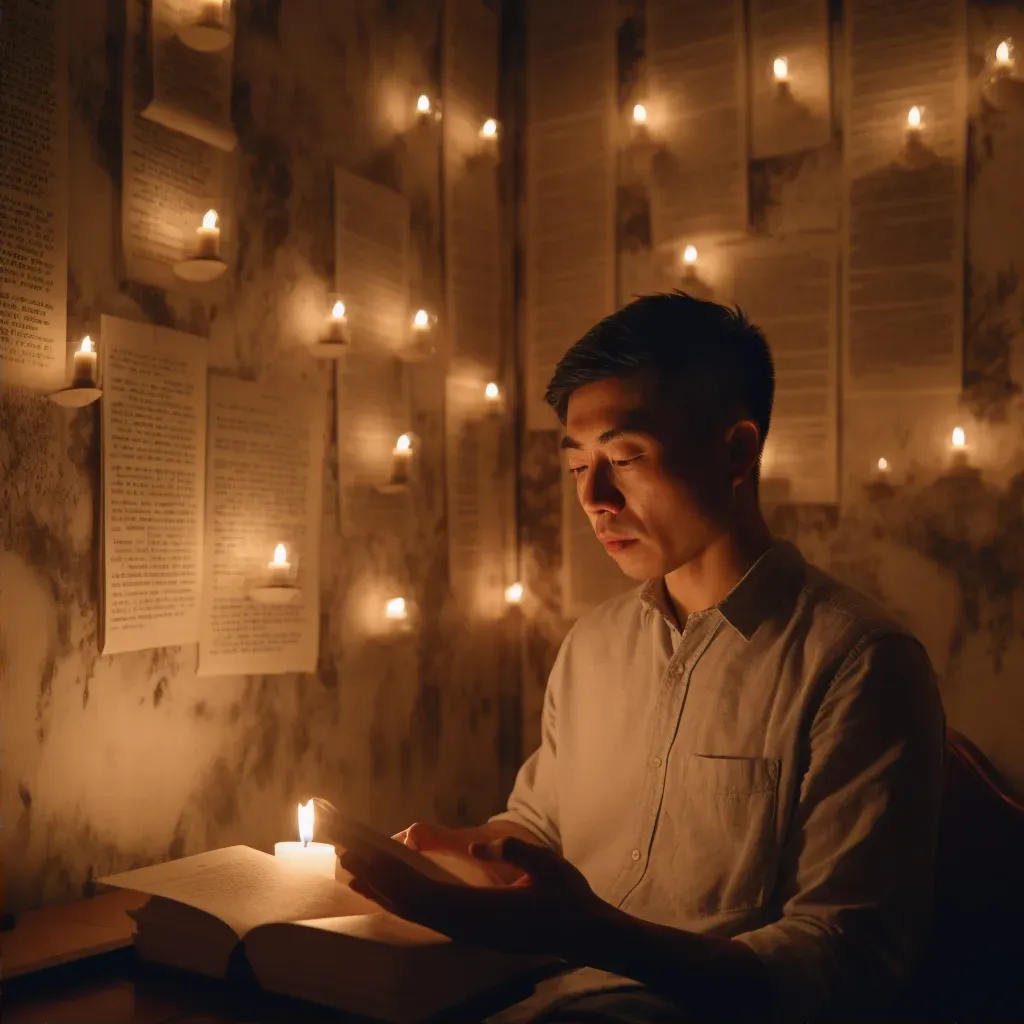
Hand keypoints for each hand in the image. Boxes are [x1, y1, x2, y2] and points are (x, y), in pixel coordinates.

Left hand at [340, 835, 610, 957]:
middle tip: (342, 850)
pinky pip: (424, 915)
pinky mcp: (469, 931)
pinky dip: (398, 899)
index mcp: (481, 912)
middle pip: (407, 903)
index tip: (362, 853)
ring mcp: (466, 933)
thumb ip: (516, 854)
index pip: (422, 893)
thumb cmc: (569, 898)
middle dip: (373, 875)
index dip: (389, 873)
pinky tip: (385, 888)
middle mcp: (466, 927)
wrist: (585, 936)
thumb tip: (480, 844)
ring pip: (412, 912)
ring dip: (380, 888)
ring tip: (351, 866)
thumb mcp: (550, 867)